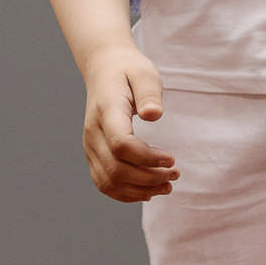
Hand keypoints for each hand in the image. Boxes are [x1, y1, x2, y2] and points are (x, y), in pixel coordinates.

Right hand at [82, 44, 177, 202]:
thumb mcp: (144, 73)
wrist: (104, 71)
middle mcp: (93, 132)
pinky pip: (104, 183)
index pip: (121, 145)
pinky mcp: (93, 155)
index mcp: (106, 111)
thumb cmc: (128, 72)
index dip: (147, 158)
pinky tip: (148, 191)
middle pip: (116, 169)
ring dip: (140, 190)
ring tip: (167, 185)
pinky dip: (126, 193)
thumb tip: (154, 114)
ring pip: (109, 181)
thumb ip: (149, 93)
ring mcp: (90, 146)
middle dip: (149, 178)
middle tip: (175, 174)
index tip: (172, 158)